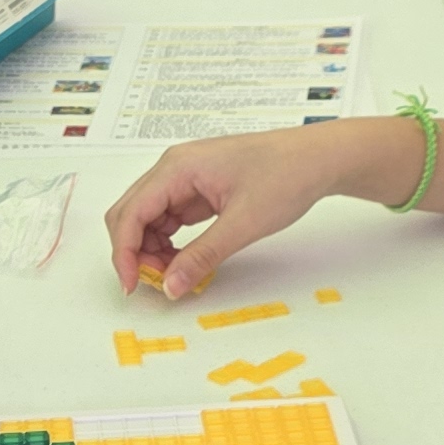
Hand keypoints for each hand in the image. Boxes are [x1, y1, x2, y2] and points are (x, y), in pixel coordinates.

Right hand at [101, 125, 384, 302]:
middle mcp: (174, 169)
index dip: (125, 253)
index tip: (133, 285)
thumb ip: (202, 256)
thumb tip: (170, 286)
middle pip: (130, 214)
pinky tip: (185, 261)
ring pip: (148, 219)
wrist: (319, 158)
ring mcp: (185, 179)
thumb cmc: (286, 176)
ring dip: (152, 250)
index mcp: (177, 167)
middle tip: (155, 283)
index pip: (130, 213)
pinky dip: (170, 244)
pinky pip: (170, 219)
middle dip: (135, 252)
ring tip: (175, 275)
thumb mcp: (243, 223)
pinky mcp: (199, 190)